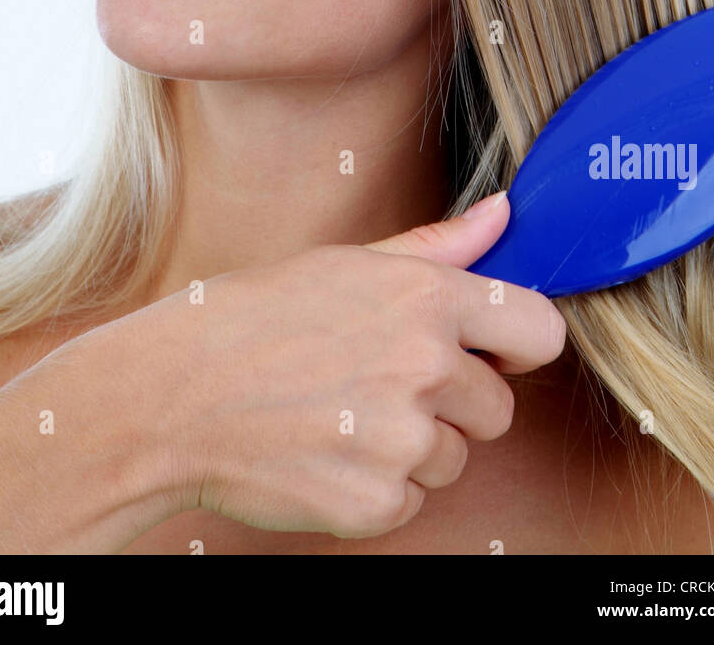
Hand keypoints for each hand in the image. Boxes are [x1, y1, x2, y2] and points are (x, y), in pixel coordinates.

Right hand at [158, 193, 565, 538]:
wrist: (172, 396)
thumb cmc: (254, 319)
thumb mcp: (346, 262)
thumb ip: (439, 245)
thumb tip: (505, 212)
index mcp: (425, 297)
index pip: (541, 331)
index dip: (519, 344)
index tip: (491, 351)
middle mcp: (426, 366)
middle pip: (498, 408)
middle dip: (454, 404)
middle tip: (377, 383)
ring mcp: (403, 440)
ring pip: (454, 458)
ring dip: (411, 448)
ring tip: (338, 414)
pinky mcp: (376, 501)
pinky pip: (410, 502)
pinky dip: (375, 489)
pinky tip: (324, 452)